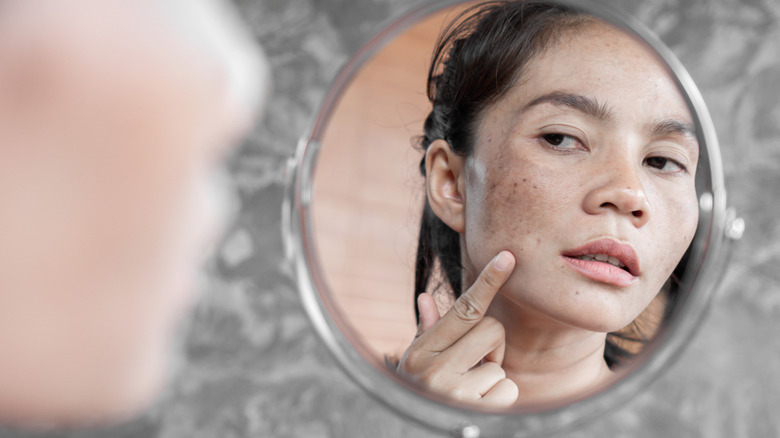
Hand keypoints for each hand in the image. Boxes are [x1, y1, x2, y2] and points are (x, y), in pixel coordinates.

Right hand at [397, 251, 518, 405]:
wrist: (409, 433)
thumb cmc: (420, 390)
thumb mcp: (417, 361)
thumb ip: (428, 331)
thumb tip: (425, 297)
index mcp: (422, 349)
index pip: (464, 308)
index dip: (488, 281)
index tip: (507, 258)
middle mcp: (435, 368)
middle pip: (492, 329)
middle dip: (492, 344)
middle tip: (476, 361)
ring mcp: (455, 393)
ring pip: (500, 364)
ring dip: (492, 376)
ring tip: (471, 389)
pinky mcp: (475, 412)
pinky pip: (508, 389)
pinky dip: (500, 396)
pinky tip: (480, 403)